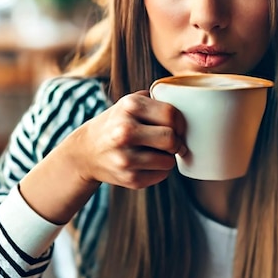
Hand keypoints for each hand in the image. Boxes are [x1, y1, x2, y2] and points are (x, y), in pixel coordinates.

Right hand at [70, 91, 186, 189]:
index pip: (171, 114)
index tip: (178, 127)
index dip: (181, 122)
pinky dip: (160, 170)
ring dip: (168, 157)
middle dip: (176, 141)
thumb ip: (157, 100)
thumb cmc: (117, 123)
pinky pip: (161, 175)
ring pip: (169, 160)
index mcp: (128, 106)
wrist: (86, 151)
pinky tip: (147, 163)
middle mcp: (124, 131)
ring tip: (156, 151)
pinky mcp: (129, 178)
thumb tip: (192, 106)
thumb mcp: (129, 103)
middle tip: (171, 142)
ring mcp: (125, 157)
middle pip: (171, 138)